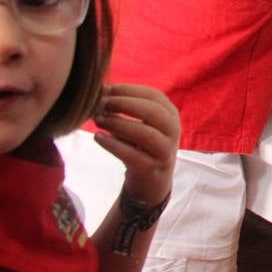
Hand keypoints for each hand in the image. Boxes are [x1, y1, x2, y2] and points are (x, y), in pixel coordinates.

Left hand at [92, 84, 179, 205]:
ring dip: (118, 124)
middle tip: (100, 103)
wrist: (151, 182)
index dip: (128, 90)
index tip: (105, 89)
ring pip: (144, 133)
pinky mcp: (152, 169)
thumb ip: (127, 108)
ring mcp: (165, 151)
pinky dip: (113, 145)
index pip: (153, 95)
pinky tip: (98, 137)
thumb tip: (100, 91)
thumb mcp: (142, 124)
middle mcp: (173, 130)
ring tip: (98, 119)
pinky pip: (132, 155)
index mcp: (171, 114)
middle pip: (152, 111)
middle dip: (124, 104)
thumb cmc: (142, 147)